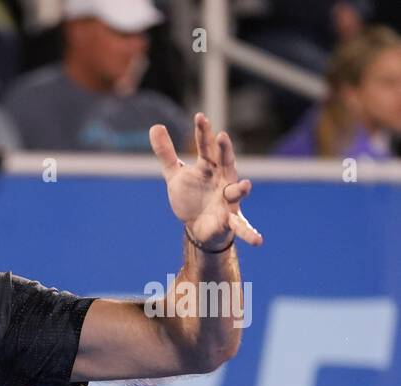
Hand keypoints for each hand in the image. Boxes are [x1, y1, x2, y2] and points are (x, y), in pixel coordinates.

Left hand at [150, 113, 262, 250]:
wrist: (198, 226)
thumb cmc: (191, 195)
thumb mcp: (175, 174)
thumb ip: (166, 152)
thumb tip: (155, 126)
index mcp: (209, 168)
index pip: (206, 147)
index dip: (203, 132)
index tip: (199, 116)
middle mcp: (223, 180)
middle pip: (225, 162)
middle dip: (224, 150)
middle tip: (222, 137)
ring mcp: (228, 200)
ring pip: (237, 192)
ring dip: (241, 189)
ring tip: (246, 186)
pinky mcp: (230, 220)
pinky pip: (242, 227)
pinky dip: (249, 233)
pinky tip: (258, 241)